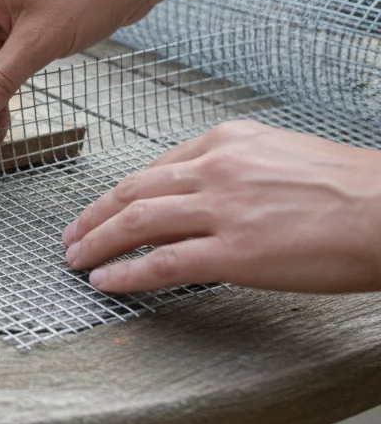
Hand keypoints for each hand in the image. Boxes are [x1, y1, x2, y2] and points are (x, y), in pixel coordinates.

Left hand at [63, 121, 380, 293]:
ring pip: (135, 224)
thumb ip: (235, 170)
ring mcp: (222, 210)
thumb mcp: (282, 156)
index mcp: (227, 141)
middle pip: (132, 192)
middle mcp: (216, 168)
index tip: (101, 209)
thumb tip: (203, 195)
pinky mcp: (234, 253)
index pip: (153, 168)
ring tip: (76, 260)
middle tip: (71, 236)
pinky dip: (124, 273)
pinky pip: (161, 263)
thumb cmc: (351, 190)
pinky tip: (104, 282)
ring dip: (96, 243)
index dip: (119, 194)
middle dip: (92, 216)